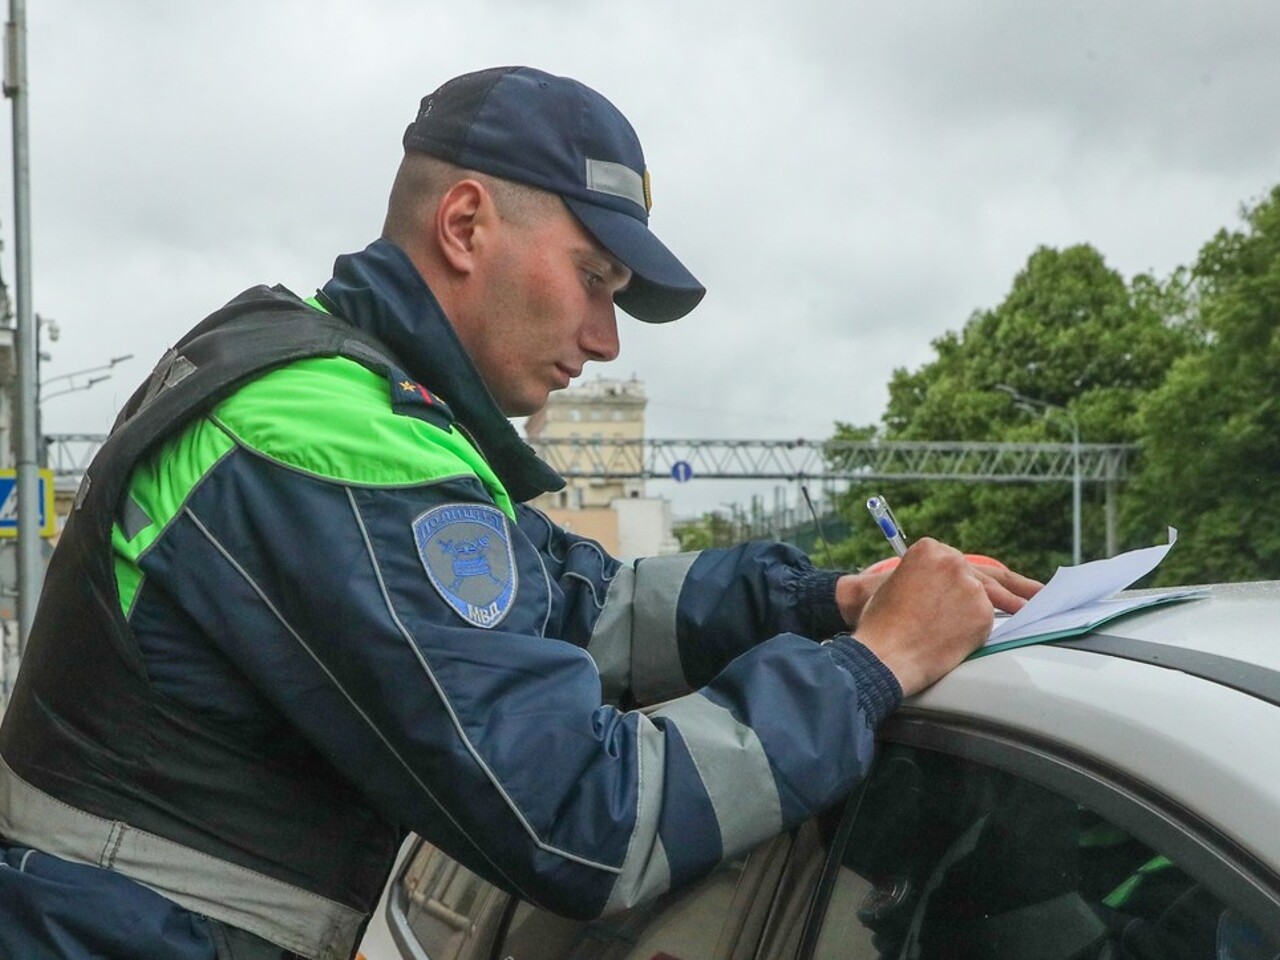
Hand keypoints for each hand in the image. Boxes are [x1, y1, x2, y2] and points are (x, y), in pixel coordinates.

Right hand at [851, 538, 1010, 695]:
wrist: (883, 651)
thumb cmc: (882, 623)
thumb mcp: (899, 584)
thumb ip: (927, 578)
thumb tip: (943, 590)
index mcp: (928, 549)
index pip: (961, 562)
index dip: (975, 576)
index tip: (995, 582)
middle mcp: (952, 562)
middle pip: (990, 576)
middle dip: (1018, 587)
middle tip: (1040, 593)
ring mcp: (970, 586)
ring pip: (988, 600)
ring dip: (992, 615)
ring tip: (1016, 622)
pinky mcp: (982, 611)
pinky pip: (987, 622)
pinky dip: (977, 633)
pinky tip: (960, 643)